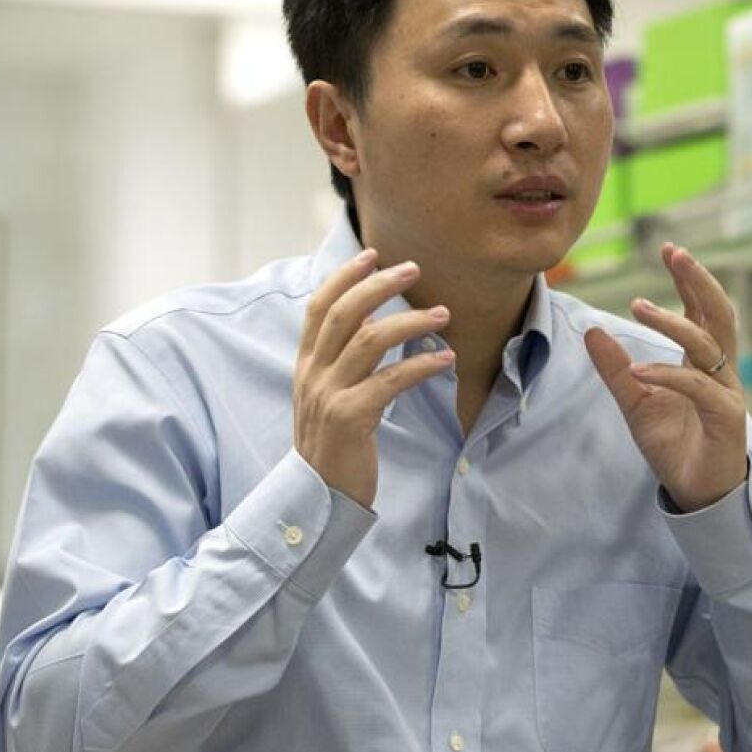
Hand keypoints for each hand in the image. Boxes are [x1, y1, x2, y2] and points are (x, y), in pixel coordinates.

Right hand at [292, 250, 452, 506]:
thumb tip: (369, 318)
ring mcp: (329, 395)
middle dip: (379, 285)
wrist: (319, 496)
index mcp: (306, 365)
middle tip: (413, 269)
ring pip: (369, 340)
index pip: (319, 307)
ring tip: (443, 314)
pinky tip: (445, 359)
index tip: (373, 255)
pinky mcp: (351, 418)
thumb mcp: (328, 394)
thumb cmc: (333, 443)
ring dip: (411, 321)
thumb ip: (342, 357)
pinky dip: (421, 365)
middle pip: (344, 313)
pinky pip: (390, 380)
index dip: (344, 277)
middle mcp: (313, 374)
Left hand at [585, 244, 746, 512]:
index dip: (690, 279)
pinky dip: (667, 374)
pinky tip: (639, 369)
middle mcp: (721, 370)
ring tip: (638, 305)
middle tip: (675, 253)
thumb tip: (591, 331)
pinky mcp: (727, 417)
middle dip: (698, 280)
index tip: (669, 249)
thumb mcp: (635, 402)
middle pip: (719, 314)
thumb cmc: (675, 445)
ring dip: (674, 322)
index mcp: (704, 361)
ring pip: (708, 344)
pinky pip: (697, 387)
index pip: (702, 310)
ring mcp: (727, 392)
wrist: (696, 491)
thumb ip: (616, 369)